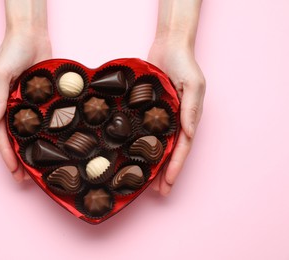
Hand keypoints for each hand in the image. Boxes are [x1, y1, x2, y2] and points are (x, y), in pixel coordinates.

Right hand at [0, 30, 51, 181]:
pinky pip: (43, 120)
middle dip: (19, 160)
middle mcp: (13, 108)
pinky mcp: (42, 100)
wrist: (32, 35)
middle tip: (26, 180)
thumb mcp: (0, 72)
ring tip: (40, 168)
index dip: (7, 155)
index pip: (2, 136)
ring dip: (32, 151)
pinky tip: (54, 144)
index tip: (15, 173)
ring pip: (29, 134)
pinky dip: (46, 134)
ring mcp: (28, 105)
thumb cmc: (12, 50)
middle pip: (15, 139)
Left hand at [148, 39, 204, 195]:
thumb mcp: (193, 85)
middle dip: (166, 173)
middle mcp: (176, 121)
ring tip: (146, 182)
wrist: (169, 45)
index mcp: (188, 118)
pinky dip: (143, 145)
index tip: (167, 184)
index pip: (182, 148)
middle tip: (158, 193)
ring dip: (155, 164)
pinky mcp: (151, 109)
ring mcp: (163, 116)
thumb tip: (189, 134)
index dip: (175, 167)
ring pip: (158, 145)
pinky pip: (146, 131)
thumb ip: (191, 110)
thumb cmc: (184, 63)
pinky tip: (135, 154)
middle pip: (171, 152)